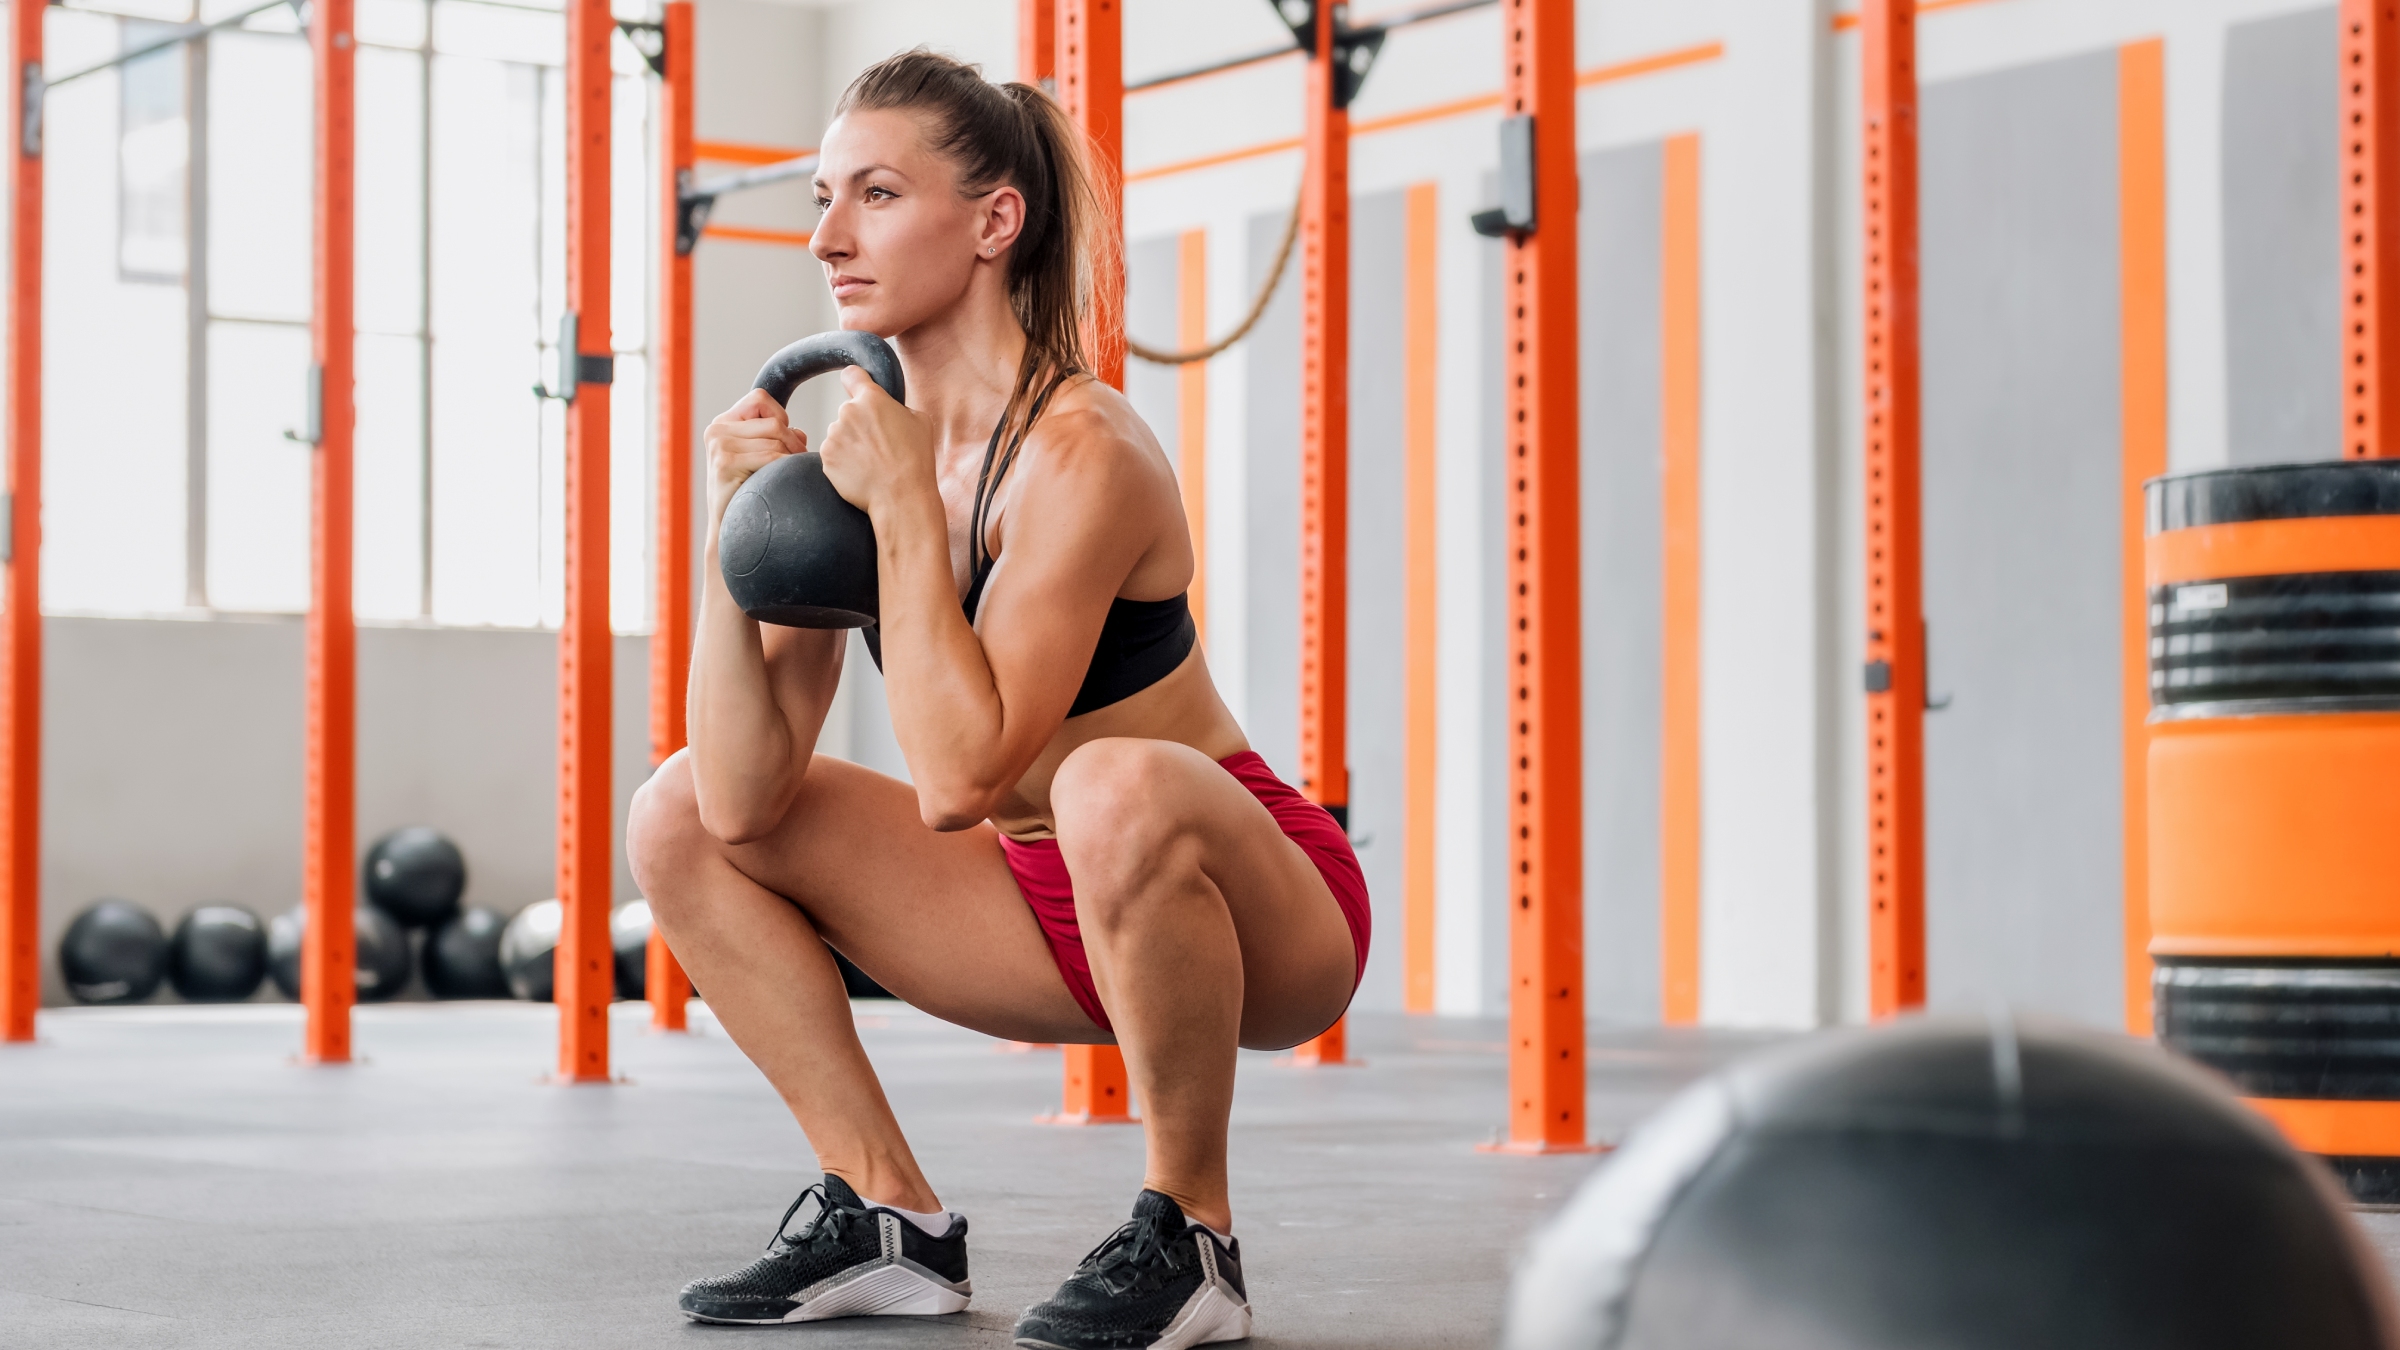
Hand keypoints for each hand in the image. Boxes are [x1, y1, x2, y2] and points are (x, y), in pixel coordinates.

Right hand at [705, 389, 806, 521]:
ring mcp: (718, 445)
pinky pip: (770, 457)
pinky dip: (784, 467)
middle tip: (799, 462)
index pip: (760, 399)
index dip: (780, 415)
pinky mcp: (725, 463)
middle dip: (793, 443)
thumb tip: (800, 433)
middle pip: (773, 422)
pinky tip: (784, 480)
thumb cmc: (748, 492)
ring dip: (791, 457)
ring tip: (790, 473)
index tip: (785, 440)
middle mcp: (717, 430)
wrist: (728, 528)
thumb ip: (776, 439)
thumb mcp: (759, 458)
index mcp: (723, 423)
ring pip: (775, 439)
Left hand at [818, 366, 937, 522]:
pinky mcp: (826, 457)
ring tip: (872, 462)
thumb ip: (897, 407)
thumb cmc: (916, 460)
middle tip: (879, 444)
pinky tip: (862, 472)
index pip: (852, 375)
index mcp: (871, 399)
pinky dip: (844, 462)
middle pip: (849, 411)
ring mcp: (834, 435)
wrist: (901, 496)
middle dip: (859, 424)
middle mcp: (848, 412)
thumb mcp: (920, 421)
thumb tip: (889, 408)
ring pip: (840, 434)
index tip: (856, 388)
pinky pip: (833, 454)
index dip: (855, 382)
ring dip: (851, 444)